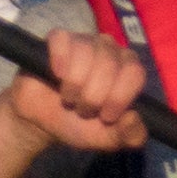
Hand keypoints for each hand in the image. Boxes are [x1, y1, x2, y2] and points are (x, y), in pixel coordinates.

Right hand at [8, 25, 150, 152]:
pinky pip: (62, 40)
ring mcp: (84, 40)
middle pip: (108, 65)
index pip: (134, 73)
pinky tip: (56, 74)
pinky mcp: (58, 38)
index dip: (119, 97)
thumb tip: (133, 116)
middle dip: (92, 96)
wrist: (42, 121)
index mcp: (128, 70)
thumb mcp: (107, 138)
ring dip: (74, 84)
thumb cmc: (79, 124)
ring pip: (86, 53)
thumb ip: (130, 134)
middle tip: (82, 110)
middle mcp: (110, 50)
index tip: (105, 116)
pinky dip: (59, 59)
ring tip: (68, 98)